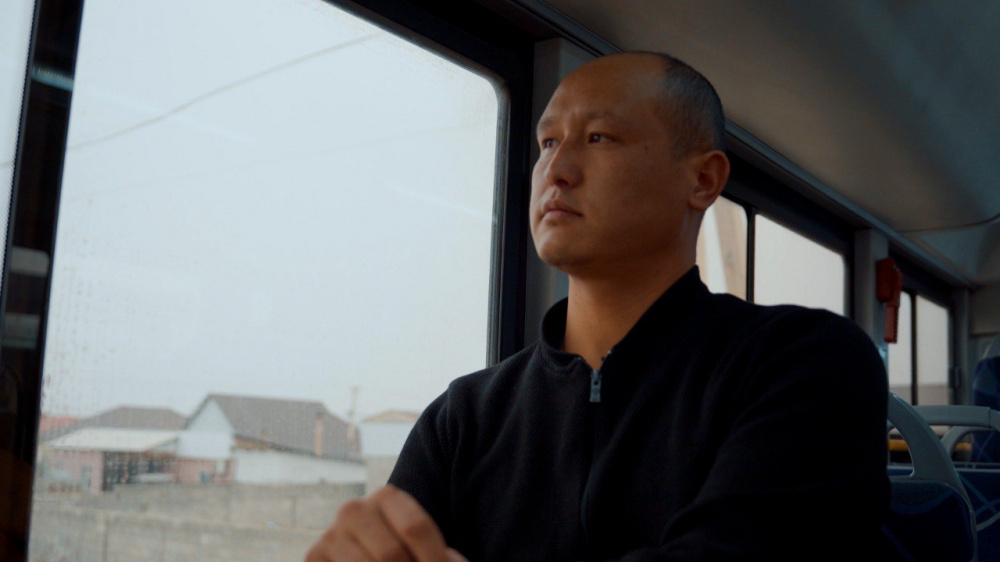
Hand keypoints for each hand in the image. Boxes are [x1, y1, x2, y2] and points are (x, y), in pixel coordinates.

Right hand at [305, 485, 467, 561]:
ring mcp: (330, 535)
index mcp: (387, 496)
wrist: (368, 548)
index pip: (416, 529)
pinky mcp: (312, 557)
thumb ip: (439, 557)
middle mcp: (353, 509)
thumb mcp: (426, 550)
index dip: (434, 558)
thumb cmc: (407, 556)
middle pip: (391, 554)